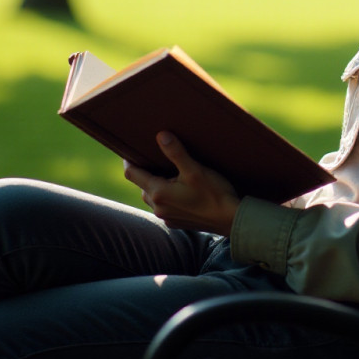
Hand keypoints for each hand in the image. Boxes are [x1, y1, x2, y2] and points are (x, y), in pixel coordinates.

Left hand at [123, 132, 240, 235]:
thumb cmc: (214, 193)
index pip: (132, 173)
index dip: (128, 160)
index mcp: (158, 193)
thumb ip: (176, 153)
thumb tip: (160, 136)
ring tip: (169, 171)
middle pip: (142, 185)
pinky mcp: (176, 222)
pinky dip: (167, 195)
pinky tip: (181, 188)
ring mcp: (167, 217)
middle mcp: (158, 208)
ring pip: (153, 196)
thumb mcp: (195, 169)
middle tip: (154, 156)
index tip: (130, 148)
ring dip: (156, 184)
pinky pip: (164, 206)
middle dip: (146, 171)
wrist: (230, 219)